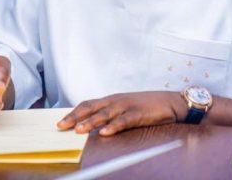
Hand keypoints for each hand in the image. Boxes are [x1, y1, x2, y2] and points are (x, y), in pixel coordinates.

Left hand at [57, 91, 185, 136]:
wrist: (170, 102)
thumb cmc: (146, 106)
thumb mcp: (125, 108)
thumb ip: (110, 115)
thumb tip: (93, 126)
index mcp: (111, 100)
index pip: (88, 104)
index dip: (73, 112)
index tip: (60, 122)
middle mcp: (116, 101)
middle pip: (91, 108)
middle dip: (75, 117)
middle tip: (61, 126)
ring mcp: (127, 106)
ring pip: (104, 114)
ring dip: (90, 122)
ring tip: (78, 130)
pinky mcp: (138, 113)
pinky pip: (124, 120)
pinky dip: (113, 126)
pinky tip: (105, 132)